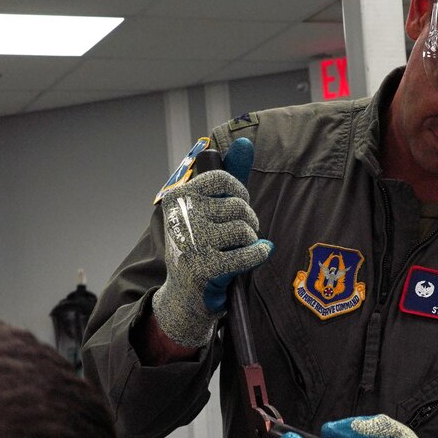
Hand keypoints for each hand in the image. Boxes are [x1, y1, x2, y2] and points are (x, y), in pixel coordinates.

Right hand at [150, 137, 272, 349]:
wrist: (184, 296)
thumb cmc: (200, 246)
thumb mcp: (207, 208)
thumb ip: (227, 175)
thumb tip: (244, 141)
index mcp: (177, 196)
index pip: (224, 180)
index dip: (239, 193)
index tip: (238, 206)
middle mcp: (180, 216)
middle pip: (239, 206)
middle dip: (247, 221)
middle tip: (238, 235)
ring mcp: (191, 241)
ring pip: (244, 228)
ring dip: (250, 239)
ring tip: (239, 248)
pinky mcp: (204, 267)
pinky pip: (248, 252)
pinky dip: (259, 253)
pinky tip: (260, 253)